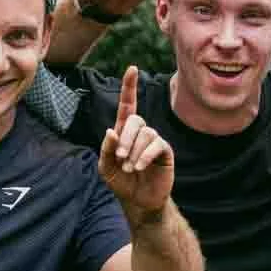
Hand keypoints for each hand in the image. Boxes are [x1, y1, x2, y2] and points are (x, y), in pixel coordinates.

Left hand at [97, 66, 175, 218]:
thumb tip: (111, 130)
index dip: (129, 87)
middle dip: (125, 138)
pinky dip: (145, 155)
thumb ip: (105, 149)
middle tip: (119, 157)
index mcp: (124, 132)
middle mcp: (140, 132)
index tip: (132, 68)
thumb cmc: (121, 182)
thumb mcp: (106, 168)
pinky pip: (156, 144)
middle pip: (135, 120)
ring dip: (134, 151)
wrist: (138, 201)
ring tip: (130, 168)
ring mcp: (154, 140)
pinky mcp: (164, 151)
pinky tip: (139, 167)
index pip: (128, 105)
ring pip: (145, 133)